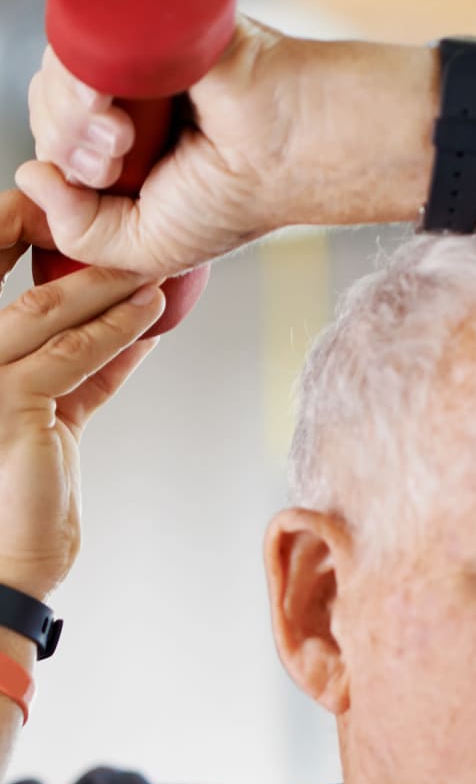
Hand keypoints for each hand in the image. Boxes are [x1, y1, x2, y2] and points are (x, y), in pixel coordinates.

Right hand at [0, 187, 164, 598]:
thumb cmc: (27, 501)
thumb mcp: (52, 421)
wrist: (7, 569)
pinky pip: (73, 357)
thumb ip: (80, 375)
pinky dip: (117, 333)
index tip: (71, 215)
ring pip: (47, 312)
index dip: (22, 237)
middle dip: (57, 237)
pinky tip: (149, 318)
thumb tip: (130, 333)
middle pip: (4, 276)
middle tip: (112, 217)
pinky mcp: (10, 405)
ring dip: (106, 286)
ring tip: (152, 268)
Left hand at [15, 15, 300, 277]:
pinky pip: (83, 27)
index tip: (106, 183)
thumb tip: (29, 175)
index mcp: (124, 139)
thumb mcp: (146, 248)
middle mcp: (125, 90)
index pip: (56, 136)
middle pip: (48, 99)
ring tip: (124, 139)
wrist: (289, 151)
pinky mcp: (148, 12)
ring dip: (71, 114)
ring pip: (58, 63)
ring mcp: (136, 46)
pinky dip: (77, 70)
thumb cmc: (235, 200)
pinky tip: (108, 103)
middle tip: (118, 163)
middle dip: (65, 141)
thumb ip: (83, 233)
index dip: (60, 161)